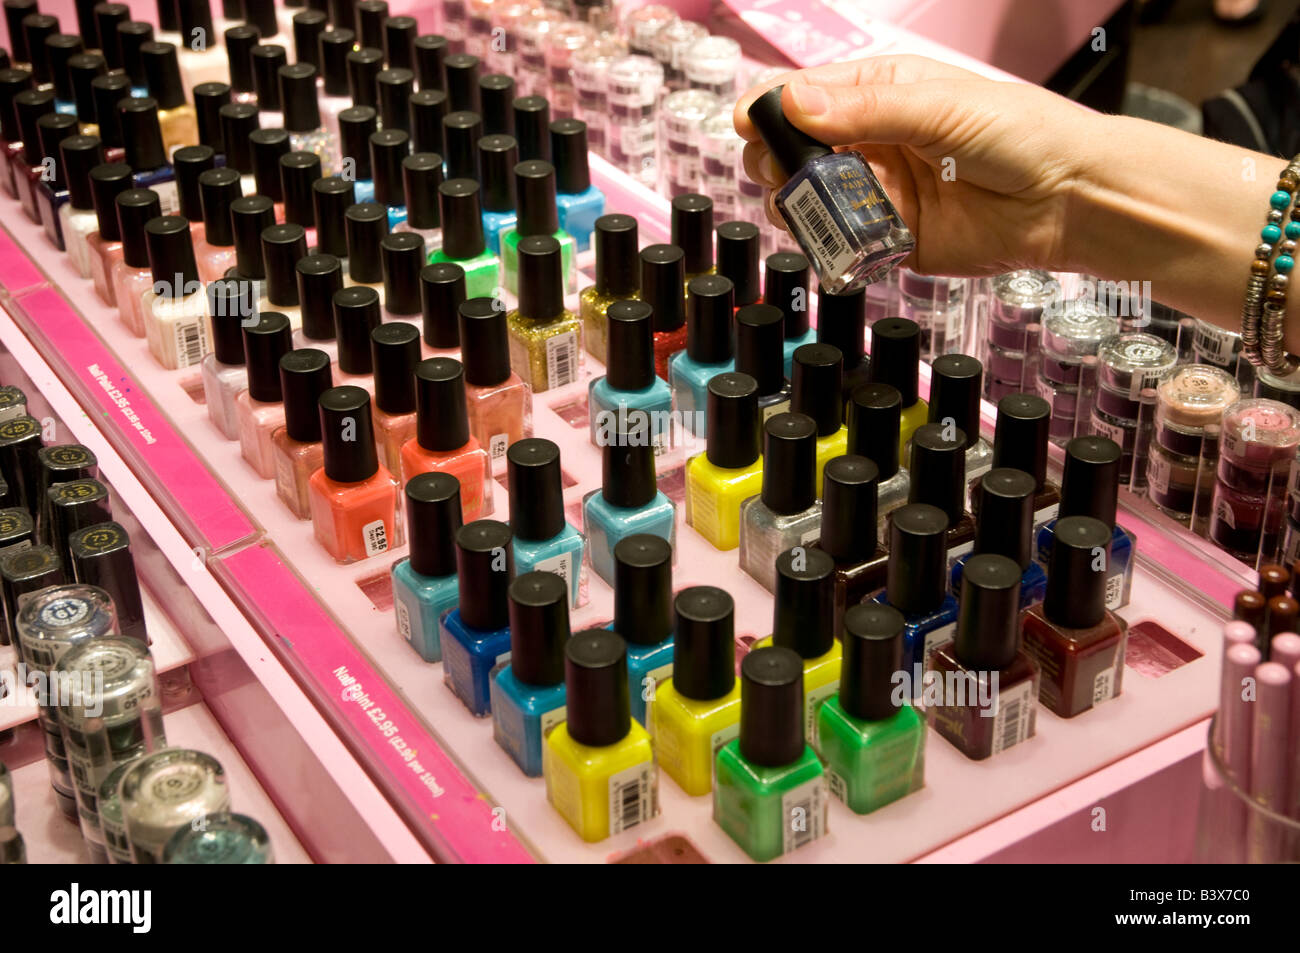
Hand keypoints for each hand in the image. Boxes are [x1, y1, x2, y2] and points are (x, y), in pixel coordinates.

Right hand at [734, 55, 1100, 277]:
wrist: (1070, 200)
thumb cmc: (1022, 135)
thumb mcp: (939, 107)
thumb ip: (866, 111)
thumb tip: (796, 103)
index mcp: (880, 93)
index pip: (803, 95)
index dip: (770, 110)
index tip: (749, 125)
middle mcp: (872, 143)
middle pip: (793, 151)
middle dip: (776, 161)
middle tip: (785, 173)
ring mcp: (878, 194)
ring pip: (807, 201)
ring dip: (796, 206)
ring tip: (809, 209)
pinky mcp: (890, 241)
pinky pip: (841, 245)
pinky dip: (828, 245)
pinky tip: (834, 239)